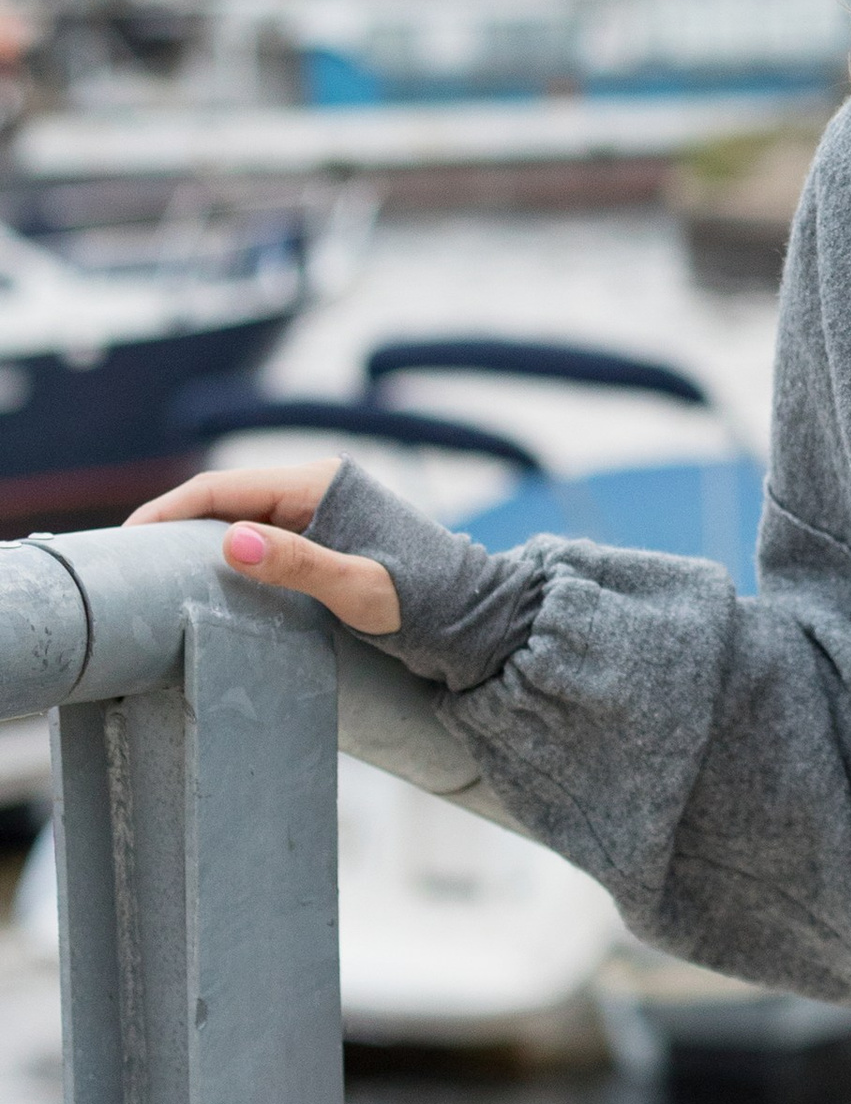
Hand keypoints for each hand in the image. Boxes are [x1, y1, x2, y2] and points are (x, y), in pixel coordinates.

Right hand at [127, 469, 401, 638]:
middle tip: (126, 565)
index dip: (168, 511)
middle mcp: (314, 488)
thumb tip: (232, 540)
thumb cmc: (424, 604)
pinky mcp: (323, 537)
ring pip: (239, 518)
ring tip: (152, 575)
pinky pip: (261, 537)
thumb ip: (300, 565)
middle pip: (224, 499)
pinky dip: (226, 554)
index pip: (222, 487)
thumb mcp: (358, 589)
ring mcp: (318, 511)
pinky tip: (203, 580)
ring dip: (197, 541)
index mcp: (318, 484)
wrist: (471, 619)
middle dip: (173, 525)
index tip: (126, 541)